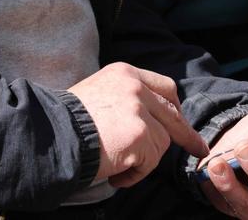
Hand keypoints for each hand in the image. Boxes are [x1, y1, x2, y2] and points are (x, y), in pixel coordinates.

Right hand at [68, 62, 207, 187]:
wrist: (49, 136)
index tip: (181, 123)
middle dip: (186, 134)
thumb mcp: (99, 94)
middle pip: (172, 112)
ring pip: (161, 142)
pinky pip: (150, 162)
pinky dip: (135, 175)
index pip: (164, 87)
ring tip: (116, 165)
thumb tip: (150, 117)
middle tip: (197, 148)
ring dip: (144, 161)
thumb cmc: (66, 123)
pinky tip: (115, 173)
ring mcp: (138, 109)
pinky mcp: (140, 134)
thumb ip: (125, 99)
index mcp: (125, 73)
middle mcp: (135, 86)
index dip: (174, 108)